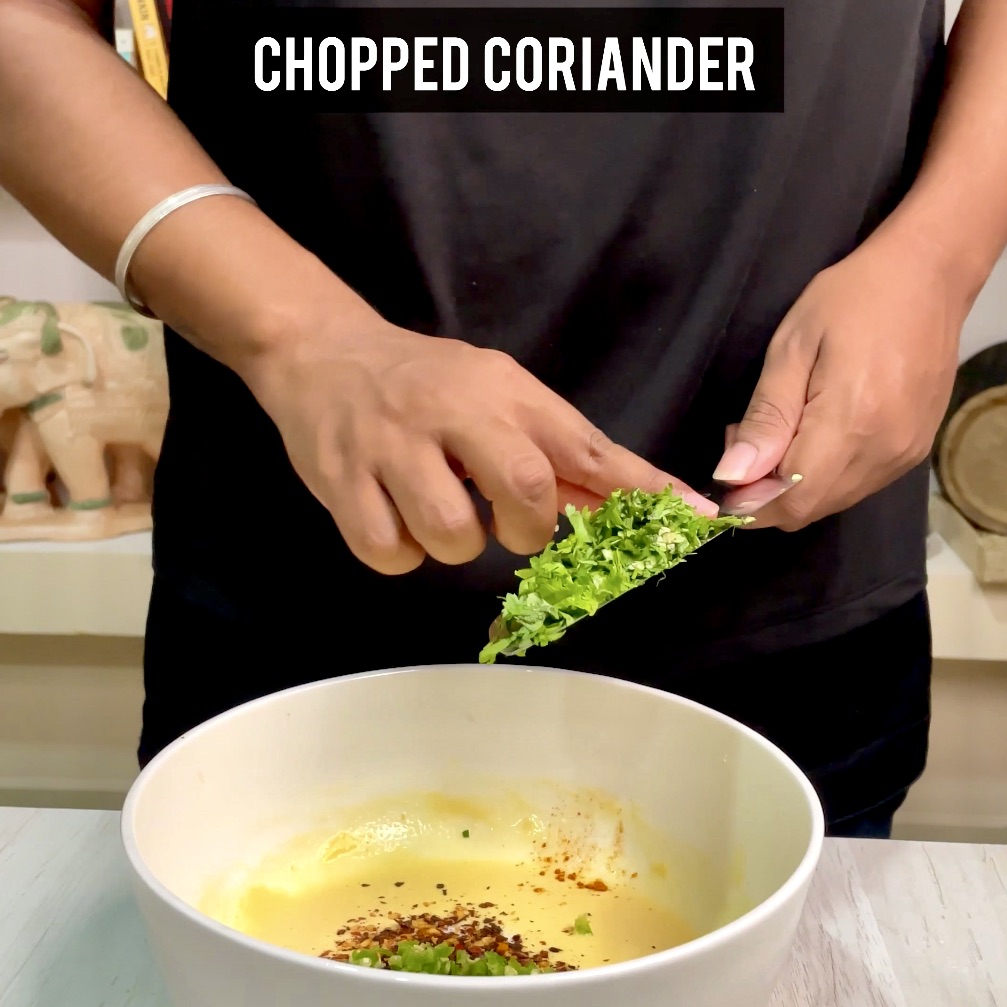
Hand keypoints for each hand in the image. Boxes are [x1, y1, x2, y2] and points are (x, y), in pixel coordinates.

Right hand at [238, 306, 713, 573]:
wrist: (322, 350)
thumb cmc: (425, 381)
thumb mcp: (494, 393)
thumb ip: (552, 447)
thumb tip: (620, 506)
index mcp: (503, 391)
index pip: (587, 445)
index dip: (642, 489)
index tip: (698, 520)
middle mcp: (453, 411)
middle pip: (525, 493)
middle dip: (525, 528)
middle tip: (501, 517)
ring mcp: (391, 445)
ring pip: (453, 535)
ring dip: (454, 543)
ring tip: (432, 508)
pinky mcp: (339, 479)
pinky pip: (389, 553)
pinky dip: (399, 551)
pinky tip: (391, 515)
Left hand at [711, 227, 964, 530]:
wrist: (928, 276)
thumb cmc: (851, 299)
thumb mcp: (791, 348)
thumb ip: (765, 418)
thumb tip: (733, 476)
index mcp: (850, 423)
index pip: (791, 501)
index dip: (751, 503)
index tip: (726, 475)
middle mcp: (883, 452)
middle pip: (810, 509)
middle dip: (765, 494)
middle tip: (746, 443)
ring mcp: (904, 455)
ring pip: (832, 502)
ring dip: (794, 486)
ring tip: (778, 432)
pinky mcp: (914, 451)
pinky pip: (857, 486)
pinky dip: (823, 477)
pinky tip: (811, 436)